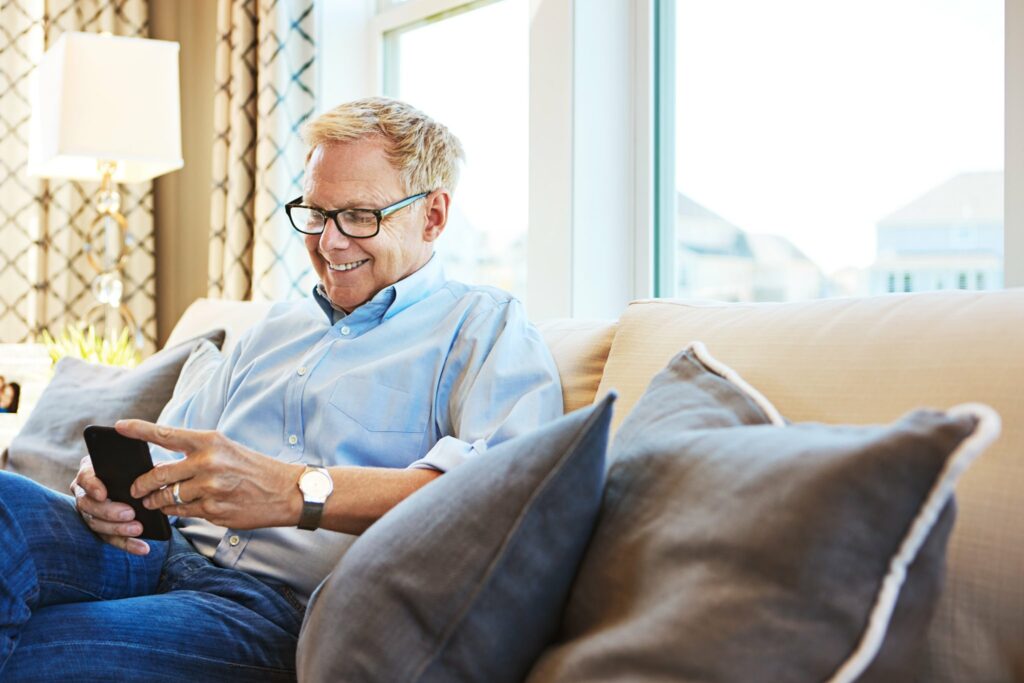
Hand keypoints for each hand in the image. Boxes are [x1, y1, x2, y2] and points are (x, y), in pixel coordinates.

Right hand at [71, 454, 150, 555]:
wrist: (129, 478)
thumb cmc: (129, 467)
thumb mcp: (130, 463)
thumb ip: (135, 468)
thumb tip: (150, 474)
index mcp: (89, 473)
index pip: (85, 478)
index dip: (92, 487)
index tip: (103, 494)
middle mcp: (84, 493)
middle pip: (89, 505)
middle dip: (109, 511)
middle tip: (130, 514)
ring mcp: (89, 512)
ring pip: (96, 524)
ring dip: (118, 529)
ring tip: (138, 529)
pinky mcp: (99, 528)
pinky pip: (110, 538)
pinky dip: (127, 544)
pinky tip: (143, 548)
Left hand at [117, 419, 303, 529]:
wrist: (287, 492)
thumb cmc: (255, 469)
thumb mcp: (227, 450)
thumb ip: (195, 455)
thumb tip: (162, 467)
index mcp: (211, 441)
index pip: (166, 434)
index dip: (139, 430)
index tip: (119, 427)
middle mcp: (208, 463)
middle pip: (158, 474)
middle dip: (142, 484)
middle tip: (136, 489)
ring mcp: (210, 489)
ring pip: (167, 498)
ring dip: (156, 501)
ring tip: (153, 502)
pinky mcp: (214, 511)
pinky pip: (182, 513)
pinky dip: (175, 512)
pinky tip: (177, 509)